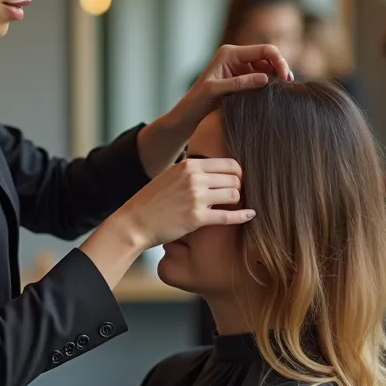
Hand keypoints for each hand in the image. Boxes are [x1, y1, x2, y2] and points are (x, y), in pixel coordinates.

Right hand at [112, 157, 254, 249]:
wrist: (134, 222)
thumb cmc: (153, 200)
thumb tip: (215, 167)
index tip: (238, 183)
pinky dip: (243, 216)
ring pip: (234, 195)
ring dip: (238, 201)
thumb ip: (192, 170)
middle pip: (235, 178)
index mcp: (190, 164)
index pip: (229, 163)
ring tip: (236, 206)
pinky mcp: (196, 218)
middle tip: (238, 196)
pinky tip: (251, 215)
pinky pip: (229, 216)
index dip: (239, 174)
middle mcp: (194, 178)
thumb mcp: (172, 175)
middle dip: (240, 187)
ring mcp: (196, 198)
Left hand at [170, 44, 292, 132]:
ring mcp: (241, 67)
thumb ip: (240, 83)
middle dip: (281, 67)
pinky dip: (270, 84)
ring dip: (276, 76)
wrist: (190, 112)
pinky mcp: (243, 79)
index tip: (286, 77)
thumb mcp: (216, 90)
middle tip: (289, 84)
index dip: (278, 60)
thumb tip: (265, 78)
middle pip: (268, 56)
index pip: (263, 50)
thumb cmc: (198, 100)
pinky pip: (262, 77)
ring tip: (283, 90)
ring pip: (267, 67)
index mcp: (230, 53)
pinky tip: (274, 93)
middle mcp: (237, 57)